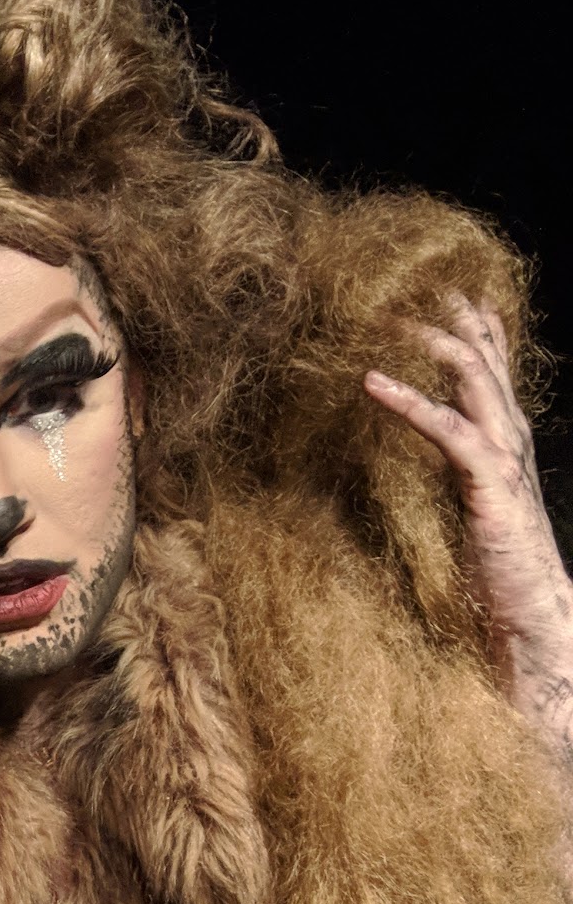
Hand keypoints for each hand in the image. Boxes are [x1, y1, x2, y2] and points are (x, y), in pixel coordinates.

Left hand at [364, 297, 572, 750]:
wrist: (533, 622)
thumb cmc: (495, 579)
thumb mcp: (462, 514)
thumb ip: (442, 480)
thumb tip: (400, 464)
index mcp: (504, 447)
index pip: (492, 371)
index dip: (472, 329)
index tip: (442, 293)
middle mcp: (511, 442)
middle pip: (486, 360)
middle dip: (453, 316)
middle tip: (415, 280)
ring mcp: (505, 460)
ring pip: (474, 378)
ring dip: (432, 342)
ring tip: (388, 316)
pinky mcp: (490, 487)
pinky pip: (448, 430)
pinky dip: (408, 401)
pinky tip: (371, 383)